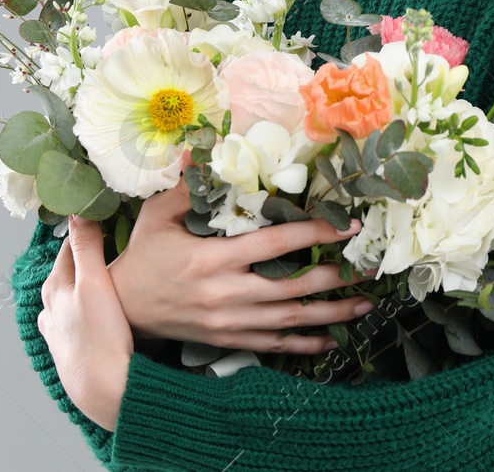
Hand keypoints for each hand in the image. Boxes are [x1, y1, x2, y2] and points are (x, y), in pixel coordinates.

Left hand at [37, 214, 133, 430]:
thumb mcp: (94, 284)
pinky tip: (102, 310)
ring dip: (87, 282)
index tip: (105, 215)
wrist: (105, 389)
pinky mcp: (72, 347)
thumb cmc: (99, 338)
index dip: (87, 229)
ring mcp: (60, 329)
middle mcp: (52, 307)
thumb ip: (86, 247)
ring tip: (109, 274)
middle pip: (69, 269)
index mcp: (55, 286)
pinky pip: (79, 317)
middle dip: (87, 254)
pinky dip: (89, 306)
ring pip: (73, 294)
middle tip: (114, 240)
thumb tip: (78, 211)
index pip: (69, 245)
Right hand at [107, 163, 376, 353]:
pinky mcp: (229, 339)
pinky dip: (305, 344)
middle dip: (336, 278)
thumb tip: (202, 148)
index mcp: (212, 259)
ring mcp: (230, 321)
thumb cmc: (144, 256)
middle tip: (369, 268)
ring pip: (290, 320)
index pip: (275, 244)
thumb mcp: (158, 216)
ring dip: (331, 314)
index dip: (314, 234)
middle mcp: (226, 293)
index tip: (346, 226)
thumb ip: (186, 185)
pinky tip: (331, 340)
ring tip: (365, 304)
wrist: (124, 308)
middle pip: (292, 287)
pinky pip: (275, 344)